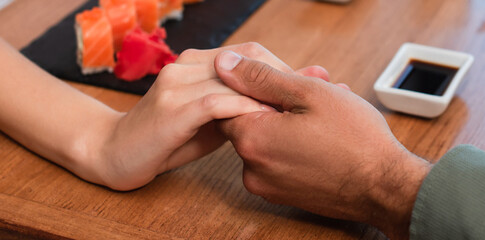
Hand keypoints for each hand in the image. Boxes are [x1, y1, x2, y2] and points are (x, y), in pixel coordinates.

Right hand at [93, 43, 319, 190]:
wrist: (116, 153)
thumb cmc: (171, 137)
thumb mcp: (216, 118)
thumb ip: (246, 105)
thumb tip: (291, 99)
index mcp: (200, 62)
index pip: (252, 54)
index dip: (285, 67)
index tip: (317, 82)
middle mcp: (189, 65)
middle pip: (249, 60)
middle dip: (287, 76)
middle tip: (319, 91)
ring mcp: (178, 83)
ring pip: (237, 78)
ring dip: (273, 93)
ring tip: (303, 107)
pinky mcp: (173, 109)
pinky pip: (218, 103)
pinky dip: (247, 109)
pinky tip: (269, 120)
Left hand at [215, 51, 430, 239]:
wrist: (386, 188)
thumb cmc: (355, 139)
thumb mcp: (309, 93)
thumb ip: (261, 77)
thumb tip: (224, 65)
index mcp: (252, 140)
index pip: (231, 102)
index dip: (263, 86)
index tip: (295, 82)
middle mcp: (252, 169)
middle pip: (254, 121)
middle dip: (283, 102)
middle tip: (320, 88)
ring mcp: (269, 187)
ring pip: (272, 140)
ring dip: (295, 121)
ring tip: (332, 111)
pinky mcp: (286, 196)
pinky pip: (284, 161)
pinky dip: (300, 144)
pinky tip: (328, 134)